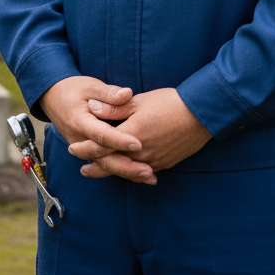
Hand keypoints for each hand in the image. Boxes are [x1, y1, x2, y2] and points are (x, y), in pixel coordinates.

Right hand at [38, 76, 144, 167]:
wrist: (53, 98)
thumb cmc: (73, 89)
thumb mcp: (90, 86)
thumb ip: (109, 93)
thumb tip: (128, 94)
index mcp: (80, 121)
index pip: (101, 134)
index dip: (119, 140)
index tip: (138, 144)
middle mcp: (79, 140)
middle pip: (103, 158)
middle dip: (126, 166)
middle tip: (149, 170)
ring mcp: (82, 149)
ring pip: (104, 165)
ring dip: (126, 172)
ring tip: (149, 177)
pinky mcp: (87, 152)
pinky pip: (104, 164)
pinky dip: (121, 170)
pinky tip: (139, 175)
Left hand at [68, 87, 211, 184]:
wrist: (201, 114)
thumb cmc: (170, 103)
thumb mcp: (139, 101)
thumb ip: (114, 107)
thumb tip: (91, 106)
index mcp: (131, 135)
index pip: (101, 146)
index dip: (85, 148)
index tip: (73, 148)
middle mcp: (140, 153)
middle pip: (111, 164)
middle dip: (95, 166)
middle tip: (83, 169)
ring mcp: (153, 161)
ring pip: (127, 171)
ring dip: (112, 171)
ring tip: (100, 172)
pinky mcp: (164, 164)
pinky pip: (142, 172)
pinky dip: (131, 173)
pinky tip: (128, 171)